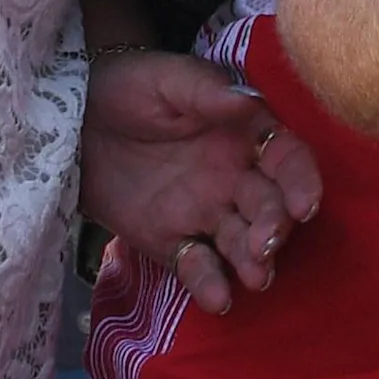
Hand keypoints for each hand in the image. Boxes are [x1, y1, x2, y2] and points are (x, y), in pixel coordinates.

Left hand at [77, 49, 321, 314]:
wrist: (74, 120)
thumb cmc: (129, 87)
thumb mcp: (166, 78)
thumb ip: (205, 91)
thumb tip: (247, 101)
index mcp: (245, 133)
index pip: (286, 159)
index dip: (300, 181)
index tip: (303, 204)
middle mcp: (236, 178)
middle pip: (269, 206)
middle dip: (274, 226)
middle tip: (265, 242)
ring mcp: (207, 213)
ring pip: (242, 242)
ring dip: (254, 261)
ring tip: (256, 276)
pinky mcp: (174, 242)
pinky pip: (198, 267)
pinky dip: (210, 284)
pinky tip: (218, 299)